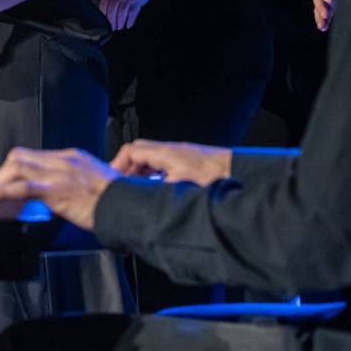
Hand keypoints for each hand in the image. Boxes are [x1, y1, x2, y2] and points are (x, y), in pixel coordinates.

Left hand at [0, 147, 117, 231]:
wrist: (127, 206)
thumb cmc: (114, 201)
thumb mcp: (92, 184)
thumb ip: (72, 183)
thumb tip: (55, 194)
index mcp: (71, 157)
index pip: (34, 157)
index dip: (14, 167)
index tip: (1, 176)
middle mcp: (62, 160)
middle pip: (21, 157)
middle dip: (2, 172)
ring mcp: (58, 173)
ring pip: (17, 167)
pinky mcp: (55, 189)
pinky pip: (22, 187)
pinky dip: (2, 190)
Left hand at [99, 0, 162, 30]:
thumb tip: (114, 1)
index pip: (104, 2)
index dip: (103, 12)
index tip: (103, 18)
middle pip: (111, 10)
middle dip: (110, 21)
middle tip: (111, 27)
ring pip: (120, 13)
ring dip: (119, 22)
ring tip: (119, 28)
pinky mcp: (137, 1)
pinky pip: (131, 14)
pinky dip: (130, 21)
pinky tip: (128, 25)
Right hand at [109, 140, 230, 184]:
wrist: (239, 173)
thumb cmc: (214, 178)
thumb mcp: (178, 187)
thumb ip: (154, 190)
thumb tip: (137, 199)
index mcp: (164, 152)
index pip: (130, 151)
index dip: (117, 164)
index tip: (112, 180)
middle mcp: (170, 150)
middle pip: (139, 153)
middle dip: (127, 169)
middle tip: (121, 186)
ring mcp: (180, 156)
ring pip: (151, 160)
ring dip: (141, 174)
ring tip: (137, 191)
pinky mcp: (188, 163)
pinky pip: (163, 165)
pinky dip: (154, 176)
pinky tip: (158, 192)